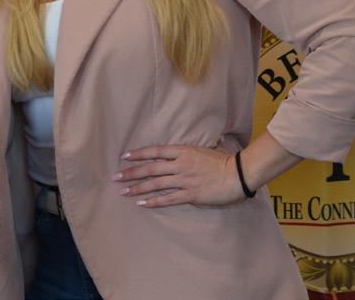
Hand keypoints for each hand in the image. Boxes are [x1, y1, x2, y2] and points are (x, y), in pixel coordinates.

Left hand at [114, 144, 243, 207]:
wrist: (239, 174)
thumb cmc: (224, 160)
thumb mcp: (203, 150)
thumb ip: (188, 153)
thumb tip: (178, 154)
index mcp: (183, 151)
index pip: (155, 151)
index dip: (138, 154)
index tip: (124, 157)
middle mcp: (180, 165)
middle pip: (150, 168)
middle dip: (131, 172)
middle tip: (116, 177)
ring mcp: (184, 180)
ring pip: (155, 184)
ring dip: (138, 188)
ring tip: (124, 192)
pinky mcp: (190, 194)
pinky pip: (168, 199)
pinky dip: (154, 201)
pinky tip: (142, 204)